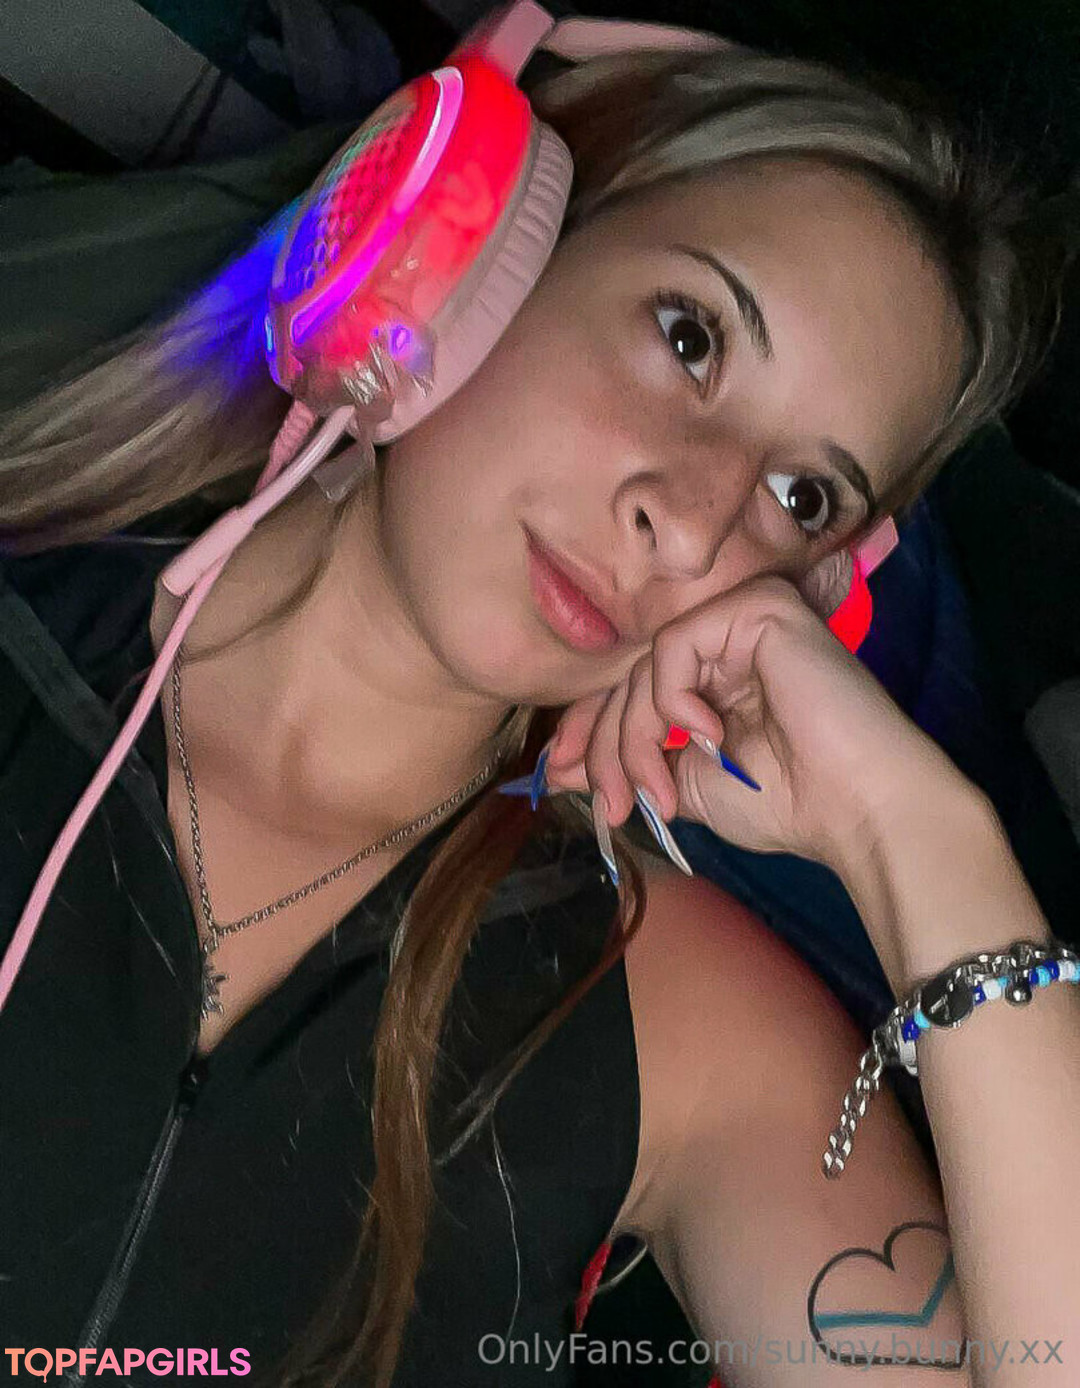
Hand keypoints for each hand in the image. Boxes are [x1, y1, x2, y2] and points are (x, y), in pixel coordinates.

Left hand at [543, 574, 969, 875]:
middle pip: (632, 677)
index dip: (590, 729)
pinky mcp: (758, 608)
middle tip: (612, 802)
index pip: (634, 688)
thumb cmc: (788, 803)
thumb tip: (560, 768)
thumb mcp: (689, 786)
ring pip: (647, 664)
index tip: (560, 774)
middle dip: (607, 746)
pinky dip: (674, 696)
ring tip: (663, 787)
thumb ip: (634, 764)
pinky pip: (676, 643)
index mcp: (716, 681)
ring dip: (636, 735)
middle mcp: (728, 644)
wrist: (857, 808)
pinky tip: (710, 734)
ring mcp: (743, 622)